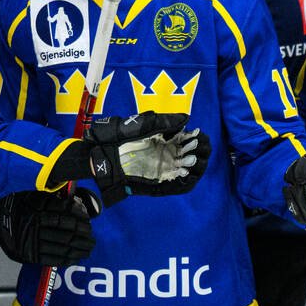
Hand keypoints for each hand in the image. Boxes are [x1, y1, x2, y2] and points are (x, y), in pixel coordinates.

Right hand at [0, 189, 96, 265]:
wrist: (1, 218)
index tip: (89, 226)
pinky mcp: (29, 255)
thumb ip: (56, 201)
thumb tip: (77, 206)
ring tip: (88, 250)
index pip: (64, 221)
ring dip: (78, 251)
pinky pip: (51, 260)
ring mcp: (31, 244)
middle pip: (65, 237)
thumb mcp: (36, 197)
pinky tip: (75, 258)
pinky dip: (65, 260)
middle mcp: (34, 230)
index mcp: (36, 214)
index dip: (79, 225)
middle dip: (82, 240)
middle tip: (92, 240)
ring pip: (60, 249)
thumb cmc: (21, 204)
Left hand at [84, 112, 206, 205]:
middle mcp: (170, 156)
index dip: (198, 139)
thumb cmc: (122, 136)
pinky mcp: (160, 184)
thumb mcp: (145, 124)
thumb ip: (166, 122)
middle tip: (197, 146)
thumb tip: (186, 119)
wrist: (104, 153)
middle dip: (200, 151)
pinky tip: (189, 172)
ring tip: (194, 158)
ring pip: (190, 171)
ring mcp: (166, 170)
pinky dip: (187, 180)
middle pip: (195, 156)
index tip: (197, 134)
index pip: (192, 141)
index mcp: (168, 141)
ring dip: (197, 165)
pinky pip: (179, 186)